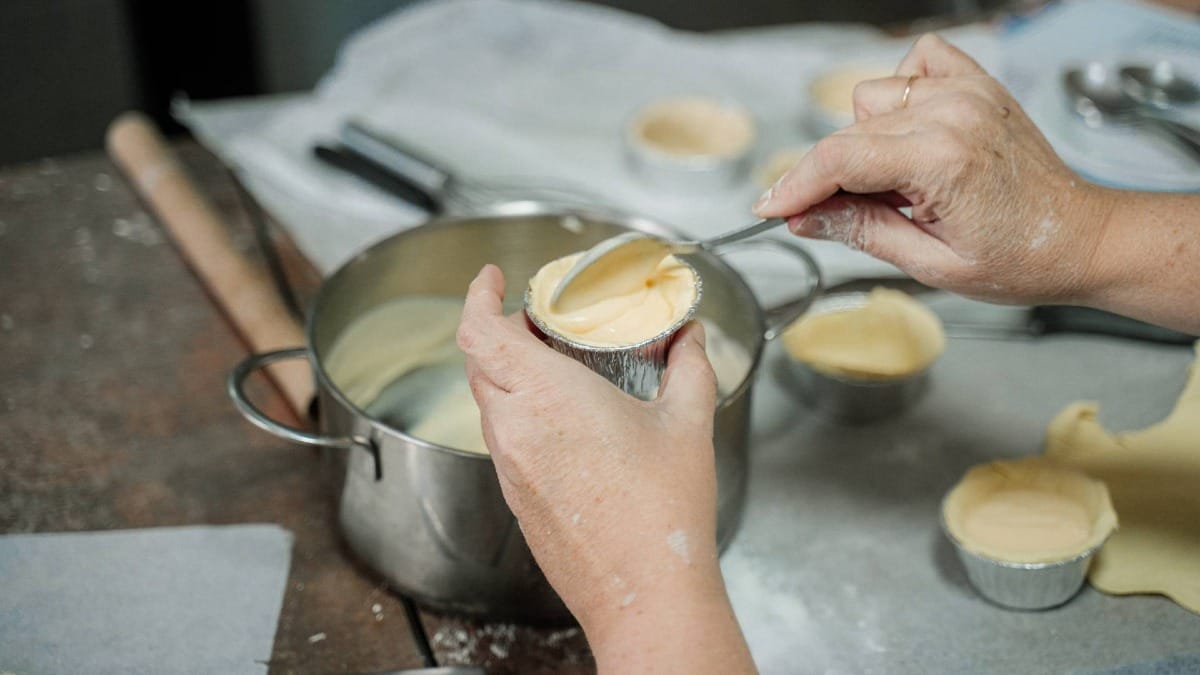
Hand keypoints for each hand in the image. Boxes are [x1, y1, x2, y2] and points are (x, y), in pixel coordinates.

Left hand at [457, 265, 753, 672]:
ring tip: (558, 369)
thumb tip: (691, 339)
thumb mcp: (688, 422)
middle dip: (502, 332)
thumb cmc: (660, 512)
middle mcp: (515, 429)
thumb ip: (689, 367)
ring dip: (510, 374)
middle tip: (539, 322)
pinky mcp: (517, 497)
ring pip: (490, 402)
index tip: (491, 279)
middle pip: (480, 362)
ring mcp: (510, 467)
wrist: (644, 592)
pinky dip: (520, 414)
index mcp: (546, 396)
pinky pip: (503, 439)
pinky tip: (566, 422)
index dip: (476, 296)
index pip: (478, 332)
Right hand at [753, 33, 1114, 304]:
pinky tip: (913, 132)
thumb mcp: (929, 264)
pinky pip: (915, 63)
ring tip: (900, 181)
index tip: (769, 208)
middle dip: (834, 177)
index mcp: (943, 161)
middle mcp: (953, 113)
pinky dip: (901, 93)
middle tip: (855, 216)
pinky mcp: (977, 84)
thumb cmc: (1018, 259)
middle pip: (849, 132)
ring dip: (868, 138)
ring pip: (871, 98)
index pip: (839, 160)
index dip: (794, 186)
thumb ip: (860, 230)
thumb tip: (803, 217)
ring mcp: (967, 92)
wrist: (1080, 239)